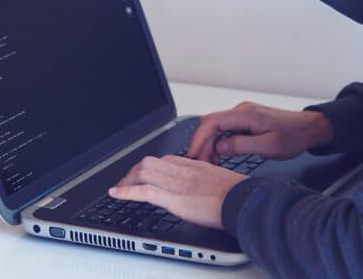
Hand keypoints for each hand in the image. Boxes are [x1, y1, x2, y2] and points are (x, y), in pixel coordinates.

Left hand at [109, 155, 246, 228]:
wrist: (245, 201)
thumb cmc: (240, 195)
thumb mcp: (223, 180)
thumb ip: (209, 180)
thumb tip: (207, 189)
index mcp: (196, 165)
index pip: (166, 160)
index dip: (150, 167)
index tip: (144, 175)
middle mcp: (184, 170)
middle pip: (150, 162)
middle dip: (133, 171)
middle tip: (126, 181)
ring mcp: (178, 183)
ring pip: (143, 172)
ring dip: (127, 180)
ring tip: (119, 188)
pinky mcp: (174, 198)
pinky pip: (144, 191)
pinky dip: (126, 191)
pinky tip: (116, 194)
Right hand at [187, 101, 333, 163]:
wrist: (309, 129)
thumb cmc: (294, 136)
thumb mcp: (269, 146)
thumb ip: (242, 146)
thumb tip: (220, 147)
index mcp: (246, 115)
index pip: (212, 122)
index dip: (199, 138)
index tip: (193, 154)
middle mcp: (242, 111)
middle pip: (211, 125)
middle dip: (202, 144)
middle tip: (201, 163)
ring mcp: (243, 115)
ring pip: (217, 128)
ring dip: (210, 145)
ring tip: (211, 163)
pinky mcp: (245, 121)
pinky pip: (225, 130)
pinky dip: (219, 143)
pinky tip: (220, 156)